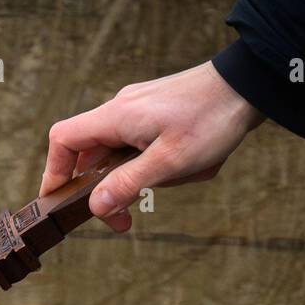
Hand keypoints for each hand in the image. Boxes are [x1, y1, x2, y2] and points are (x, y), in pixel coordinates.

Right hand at [40, 62, 263, 231]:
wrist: (250, 84)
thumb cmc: (211, 120)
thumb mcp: (169, 162)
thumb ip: (128, 184)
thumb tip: (95, 206)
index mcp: (116, 117)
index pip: (63, 140)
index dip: (54, 171)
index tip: (60, 201)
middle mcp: (122, 108)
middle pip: (91, 152)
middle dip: (105, 187)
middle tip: (123, 220)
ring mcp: (140, 107)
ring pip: (121, 151)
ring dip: (140, 175)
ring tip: (177, 179)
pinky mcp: (158, 110)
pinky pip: (143, 143)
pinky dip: (156, 162)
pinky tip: (187, 167)